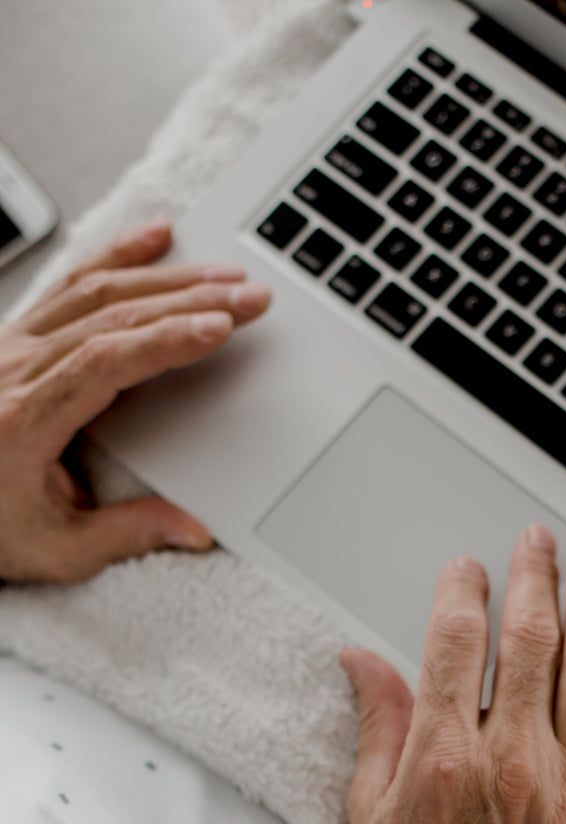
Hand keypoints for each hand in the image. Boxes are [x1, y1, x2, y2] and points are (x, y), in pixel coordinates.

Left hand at [0, 219, 270, 584]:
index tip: (219, 328)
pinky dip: (116, 257)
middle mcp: (13, 371)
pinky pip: (70, 285)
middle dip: (191, 301)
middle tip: (250, 296)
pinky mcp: (18, 338)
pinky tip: (154, 239)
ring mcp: (12, 346)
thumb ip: (127, 535)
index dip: (167, 341)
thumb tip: (194, 531)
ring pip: (95, 292)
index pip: (105, 363)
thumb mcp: (57, 550)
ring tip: (226, 275)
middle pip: (111, 317)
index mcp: (23, 420)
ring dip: (168, 278)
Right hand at [341, 525, 565, 823]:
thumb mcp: (370, 818)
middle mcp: (512, 761)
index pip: (458, 640)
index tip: (467, 567)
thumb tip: (363, 660)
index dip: (463, 590)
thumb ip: (378, 728)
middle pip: (531, 638)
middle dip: (534, 574)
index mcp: (444, 758)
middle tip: (537, 538)